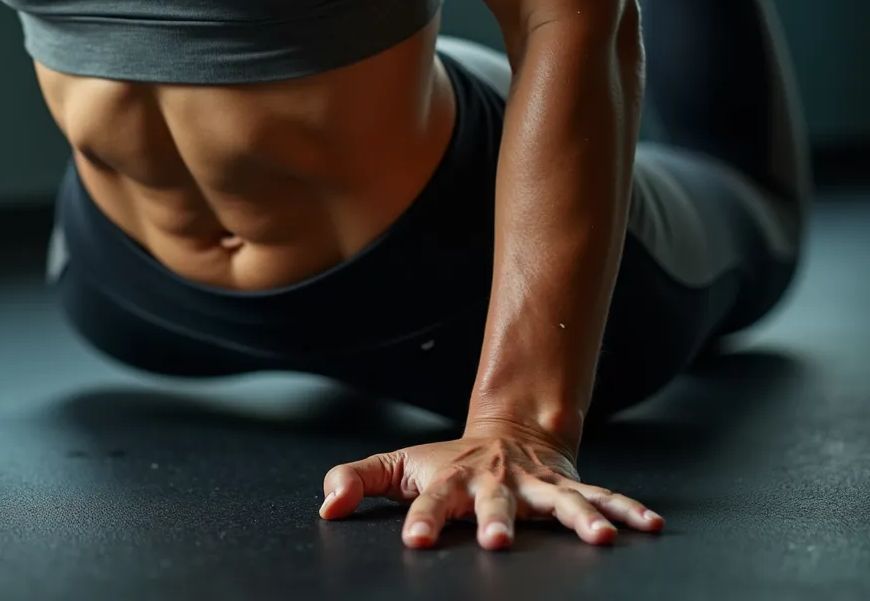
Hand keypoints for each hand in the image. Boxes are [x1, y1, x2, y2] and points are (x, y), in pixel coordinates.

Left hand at [317, 422, 663, 549]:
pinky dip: (627, 510)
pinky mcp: (568, 487)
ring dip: (579, 519)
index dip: (420, 519)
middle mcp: (495, 482)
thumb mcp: (398, 466)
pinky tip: (650, 526)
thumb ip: (358, 480)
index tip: (413, 540)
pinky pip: (602, 497)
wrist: (508, 434)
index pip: (429, 503)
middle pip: (495, 503)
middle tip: (497, 542)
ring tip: (599, 539)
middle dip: (497, 521)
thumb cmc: (447, 462)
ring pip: (560, 501)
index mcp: (450, 481)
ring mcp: (536, 486)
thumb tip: (326, 504)